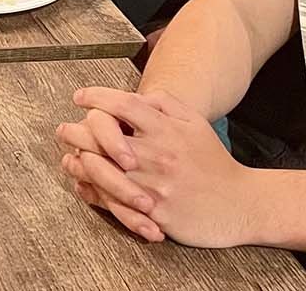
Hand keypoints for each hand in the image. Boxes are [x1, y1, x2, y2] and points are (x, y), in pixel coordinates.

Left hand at [56, 88, 258, 248]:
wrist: (240, 205)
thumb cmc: (213, 163)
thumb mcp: (195, 124)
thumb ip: (166, 104)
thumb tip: (137, 94)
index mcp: (167, 129)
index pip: (123, 104)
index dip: (96, 97)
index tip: (80, 97)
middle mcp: (157, 154)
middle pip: (103, 135)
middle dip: (76, 130)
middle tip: (65, 129)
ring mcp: (153, 184)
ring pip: (101, 169)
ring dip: (78, 162)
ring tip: (69, 157)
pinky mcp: (152, 211)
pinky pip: (113, 201)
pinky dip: (92, 192)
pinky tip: (82, 185)